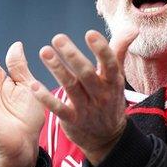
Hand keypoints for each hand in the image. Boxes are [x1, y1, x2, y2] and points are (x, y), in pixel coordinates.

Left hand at [31, 29, 137, 164]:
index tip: (90, 33)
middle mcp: (101, 94)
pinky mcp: (73, 120)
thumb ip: (119, 50)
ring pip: (71, 87)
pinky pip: (59, 109)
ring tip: (44, 52)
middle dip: (72, 56)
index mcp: (113, 81)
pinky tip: (33, 85)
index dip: (101, 49)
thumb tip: (132, 28)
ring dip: (57, 69)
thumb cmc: (110, 99)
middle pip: (87, 74)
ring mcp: (87, 108)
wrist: (108, 138)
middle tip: (58, 38)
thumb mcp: (117, 77)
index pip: (109, 63)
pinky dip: (46, 98)